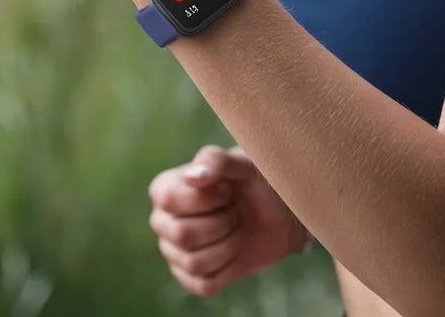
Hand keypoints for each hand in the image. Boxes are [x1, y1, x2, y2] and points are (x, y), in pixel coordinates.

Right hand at [148, 144, 311, 297]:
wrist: (280, 214)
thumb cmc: (258, 181)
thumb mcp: (244, 163)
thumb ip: (218, 160)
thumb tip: (193, 176)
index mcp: (168, 188)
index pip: (168, 199)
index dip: (205, 198)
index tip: (228, 189)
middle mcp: (164, 220)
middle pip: (181, 234)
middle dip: (221, 223)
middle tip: (235, 210)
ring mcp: (175, 251)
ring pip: (194, 262)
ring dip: (228, 245)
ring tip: (236, 228)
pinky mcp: (192, 278)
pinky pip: (204, 284)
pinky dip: (228, 268)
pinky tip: (234, 250)